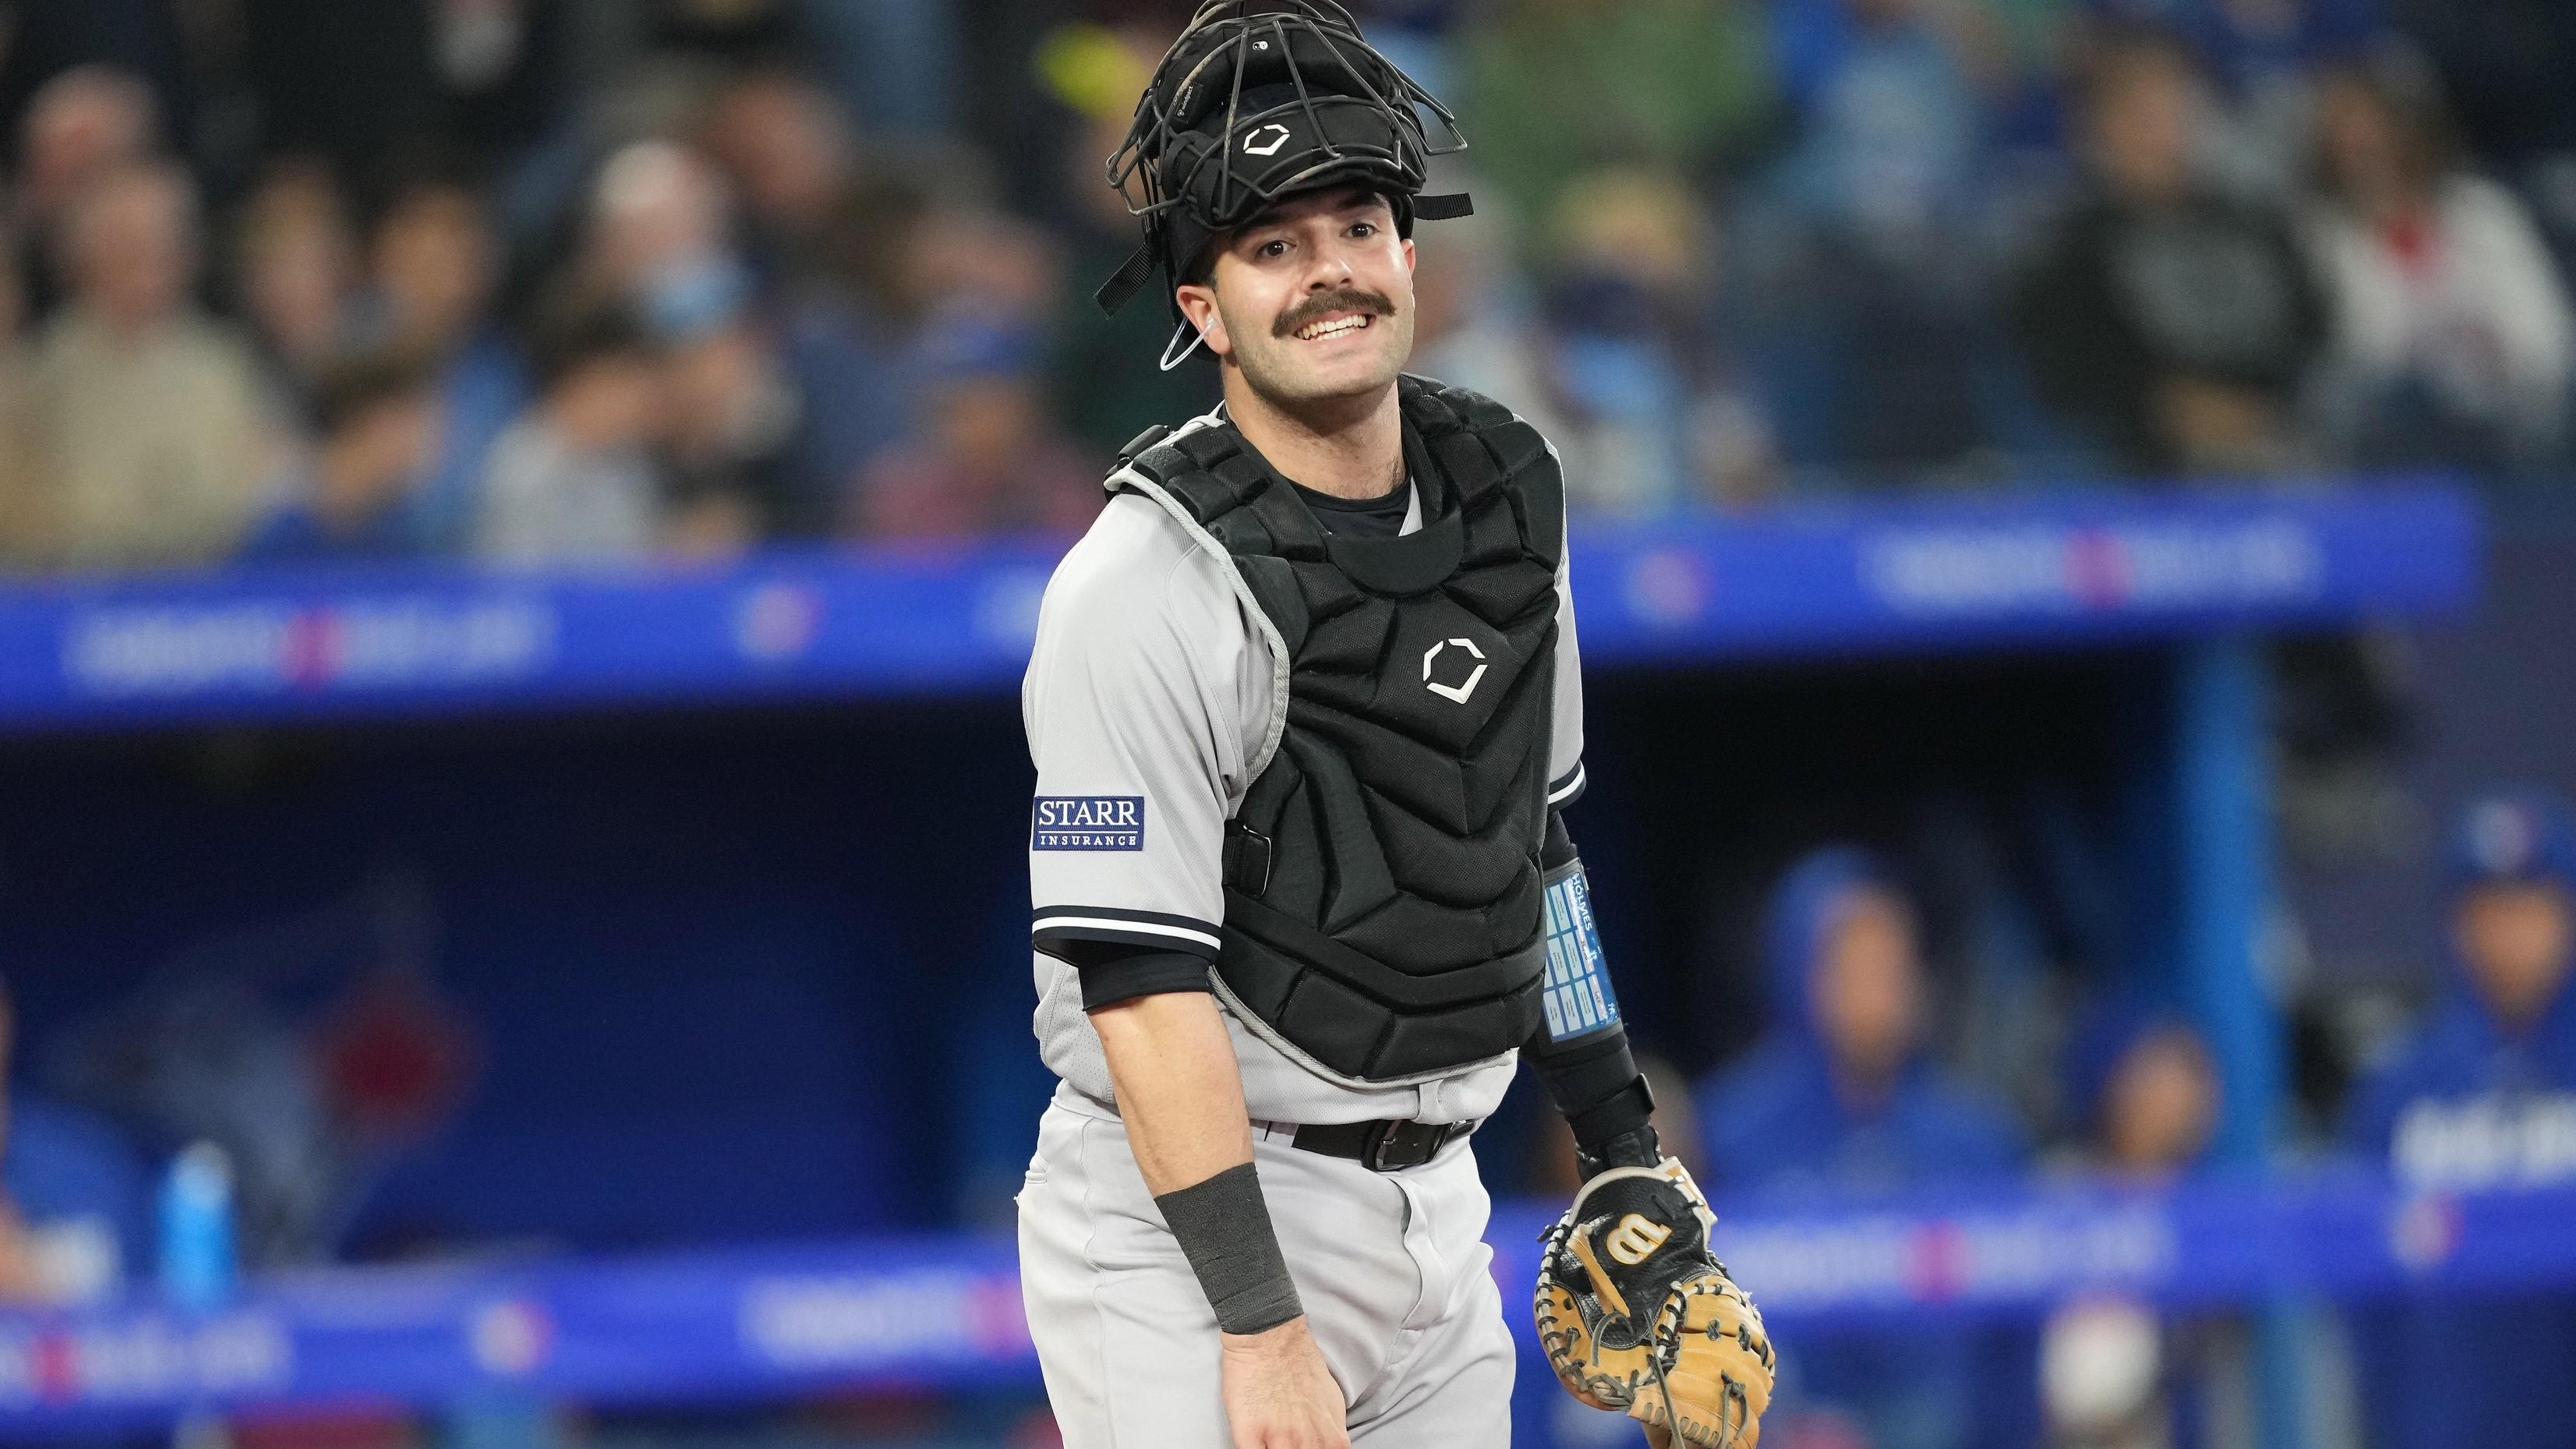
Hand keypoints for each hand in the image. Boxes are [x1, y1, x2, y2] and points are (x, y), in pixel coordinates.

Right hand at [1220, 1315, 1347, 1448]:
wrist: (1270, 1337)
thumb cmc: (1302, 1366)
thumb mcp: (1333, 1402)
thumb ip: (1333, 1432)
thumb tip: (1334, 1448)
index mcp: (1331, 1439)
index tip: (1307, 1448)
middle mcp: (1306, 1442)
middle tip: (1289, 1442)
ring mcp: (1278, 1439)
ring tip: (1271, 1440)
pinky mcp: (1248, 1433)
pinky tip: (1255, 1443)